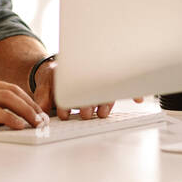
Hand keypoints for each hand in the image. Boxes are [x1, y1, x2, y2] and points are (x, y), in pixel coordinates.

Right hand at [0, 72, 47, 134]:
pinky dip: (10, 118)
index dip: (26, 100)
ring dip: (26, 111)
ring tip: (37, 124)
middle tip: (43, 120)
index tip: (36, 113)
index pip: (7, 87)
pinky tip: (19, 127)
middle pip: (12, 90)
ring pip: (7, 98)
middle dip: (31, 105)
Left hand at [31, 59, 147, 119]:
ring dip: (105, 103)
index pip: (72, 88)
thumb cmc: (53, 77)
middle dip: (88, 104)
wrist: (58, 67)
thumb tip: (42, 110)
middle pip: (91, 91)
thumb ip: (43, 97)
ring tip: (102, 113)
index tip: (64, 113)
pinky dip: (133, 92)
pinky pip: (122, 87)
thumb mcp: (44, 85)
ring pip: (105, 92)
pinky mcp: (106, 85)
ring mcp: (98, 81)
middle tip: (85, 114)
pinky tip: (140, 99)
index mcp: (71, 76)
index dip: (68, 102)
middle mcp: (87, 77)